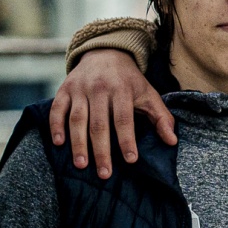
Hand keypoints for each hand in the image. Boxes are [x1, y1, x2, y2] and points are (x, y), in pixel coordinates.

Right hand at [48, 49, 174, 178]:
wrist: (105, 54)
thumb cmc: (129, 81)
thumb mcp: (149, 94)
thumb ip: (161, 117)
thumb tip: (172, 141)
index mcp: (122, 90)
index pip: (124, 119)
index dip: (127, 140)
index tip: (131, 160)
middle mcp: (99, 89)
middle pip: (99, 124)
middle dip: (101, 150)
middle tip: (104, 174)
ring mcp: (79, 89)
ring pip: (77, 119)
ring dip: (78, 143)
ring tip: (81, 165)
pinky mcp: (64, 90)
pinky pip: (56, 109)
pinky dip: (55, 126)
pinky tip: (59, 143)